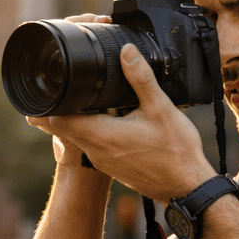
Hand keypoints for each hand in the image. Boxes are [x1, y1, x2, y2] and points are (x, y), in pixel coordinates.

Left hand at [27, 41, 217, 202]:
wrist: (187, 188)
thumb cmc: (176, 152)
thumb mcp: (160, 108)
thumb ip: (140, 78)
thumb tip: (126, 51)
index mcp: (101, 135)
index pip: (57, 119)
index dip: (51, 101)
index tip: (54, 83)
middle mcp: (96, 151)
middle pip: (62, 127)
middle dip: (61, 106)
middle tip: (64, 84)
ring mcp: (102, 161)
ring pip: (76, 136)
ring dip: (76, 118)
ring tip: (82, 97)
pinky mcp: (112, 166)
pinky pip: (90, 145)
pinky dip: (90, 130)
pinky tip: (105, 118)